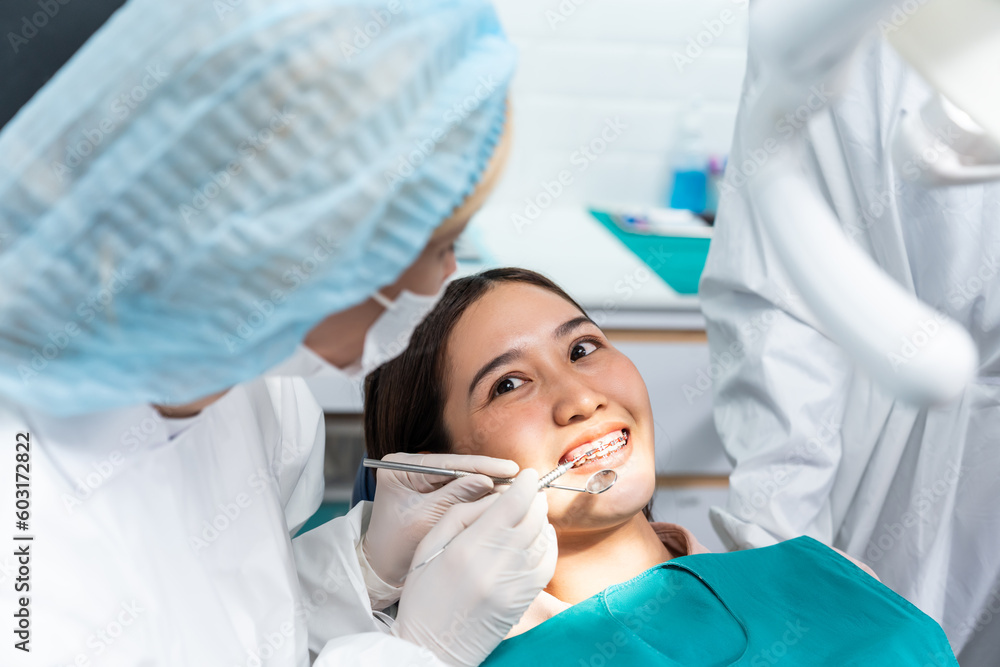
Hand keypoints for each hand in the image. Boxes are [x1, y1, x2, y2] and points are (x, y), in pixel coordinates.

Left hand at [362, 452, 519, 587]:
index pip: (447, 463)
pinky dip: (479, 495)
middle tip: (518, 477)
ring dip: (487, 483)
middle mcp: (410, 468)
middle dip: (487, 473)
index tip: (508, 468)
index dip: (480, 465)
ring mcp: (421, 479)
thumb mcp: (425, 518)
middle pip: (456, 467)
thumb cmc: (395, 546)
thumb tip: (487, 480)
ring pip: (461, 478)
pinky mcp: (432, 492)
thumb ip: (454, 496)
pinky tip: (501, 497)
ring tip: (515, 487)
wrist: (382, 569)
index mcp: (399, 467)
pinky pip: (459, 490)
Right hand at [391, 469, 557, 666]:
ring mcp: (514, 585)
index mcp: (468, 548)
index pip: (511, 505)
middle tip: (529, 490)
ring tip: (530, 512)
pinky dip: (547, 543)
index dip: (524, 484)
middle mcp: (496, 565)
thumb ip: (463, 514)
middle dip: (534, 499)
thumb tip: (496, 495)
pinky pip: (547, 562)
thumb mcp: (429, 546)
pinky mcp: (524, 599)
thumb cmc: (424, 596)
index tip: (527, 475)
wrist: (432, 647)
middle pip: (533, 518)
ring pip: (543, 538)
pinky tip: (536, 537)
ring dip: (541, 519)